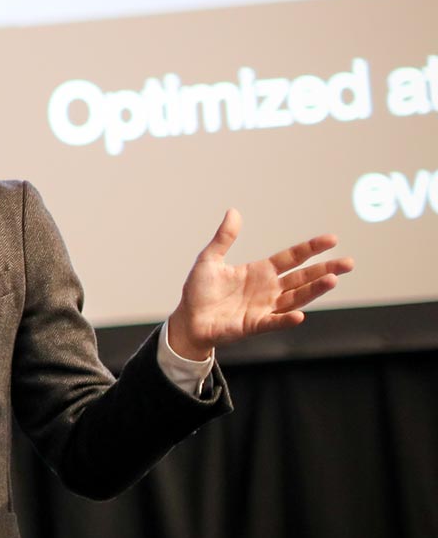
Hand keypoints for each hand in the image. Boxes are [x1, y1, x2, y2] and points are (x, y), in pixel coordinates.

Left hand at [165, 209, 354, 357]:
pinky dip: (286, 320)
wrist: (188, 319)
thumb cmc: (199, 291)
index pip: (292, 258)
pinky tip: (299, 315)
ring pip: (295, 298)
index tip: (332, 239)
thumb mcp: (210, 259)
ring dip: (313, 290)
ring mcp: (264, 308)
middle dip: (325, 270)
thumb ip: (224, 238)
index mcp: (260, 272)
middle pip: (303, 278)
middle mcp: (268, 290)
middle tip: (348, 262)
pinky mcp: (254, 325)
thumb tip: (234, 212)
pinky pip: (274, 322)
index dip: (311, 248)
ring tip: (332, 280)